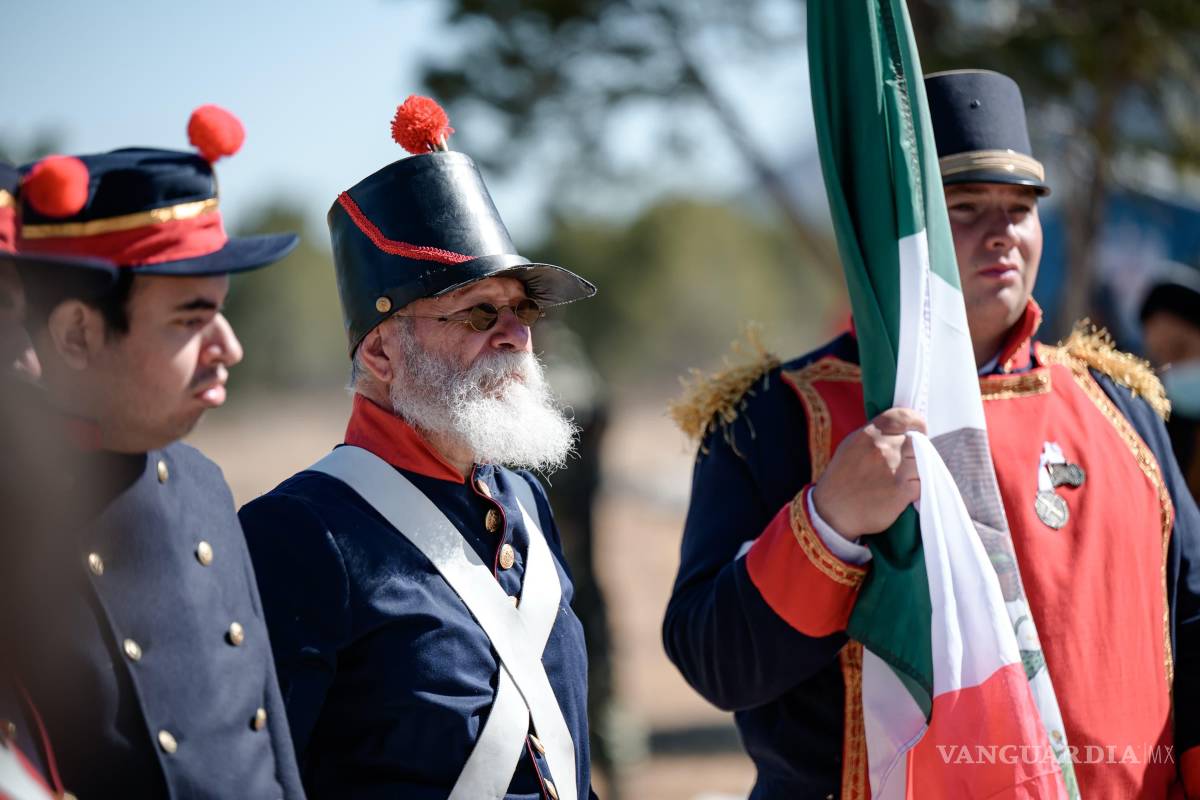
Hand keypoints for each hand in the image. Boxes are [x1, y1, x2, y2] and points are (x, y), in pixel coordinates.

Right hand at [810, 408, 924, 539]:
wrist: (833, 512)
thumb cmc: (841, 479)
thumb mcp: (850, 447)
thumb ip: (874, 435)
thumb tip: (899, 430)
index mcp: (868, 434)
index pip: (902, 417)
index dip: (915, 421)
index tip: (919, 428)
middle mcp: (882, 448)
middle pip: (914, 440)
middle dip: (913, 449)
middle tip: (906, 459)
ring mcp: (894, 469)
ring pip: (921, 461)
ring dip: (915, 469)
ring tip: (902, 477)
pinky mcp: (902, 491)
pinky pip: (920, 482)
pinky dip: (914, 486)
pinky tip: (901, 491)